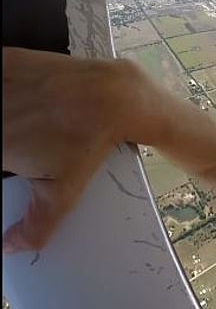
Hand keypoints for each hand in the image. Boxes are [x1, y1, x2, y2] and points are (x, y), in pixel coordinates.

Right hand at [2, 47, 135, 252]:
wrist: (112, 97)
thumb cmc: (86, 144)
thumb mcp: (61, 191)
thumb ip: (34, 224)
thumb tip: (9, 248)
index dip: (4, 157)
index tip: (11, 159)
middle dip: (6, 140)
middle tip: (20, 143)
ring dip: (5, 116)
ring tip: (24, 125)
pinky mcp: (7, 59)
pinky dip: (7, 91)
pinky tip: (22, 101)